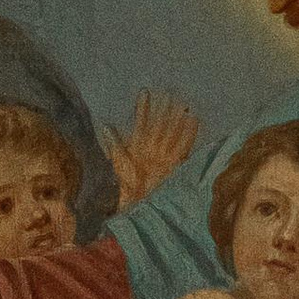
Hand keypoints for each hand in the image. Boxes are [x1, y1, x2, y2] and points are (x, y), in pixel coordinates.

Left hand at [106, 89, 197, 207]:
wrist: (136, 207)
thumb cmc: (125, 188)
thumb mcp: (118, 164)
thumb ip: (115, 144)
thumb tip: (105, 126)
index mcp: (137, 146)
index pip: (141, 122)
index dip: (143, 107)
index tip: (144, 91)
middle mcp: (152, 148)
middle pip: (160, 124)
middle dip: (164, 109)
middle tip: (168, 92)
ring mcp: (164, 155)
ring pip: (172, 131)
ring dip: (176, 118)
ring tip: (181, 102)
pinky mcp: (174, 164)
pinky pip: (183, 145)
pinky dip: (188, 133)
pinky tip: (193, 119)